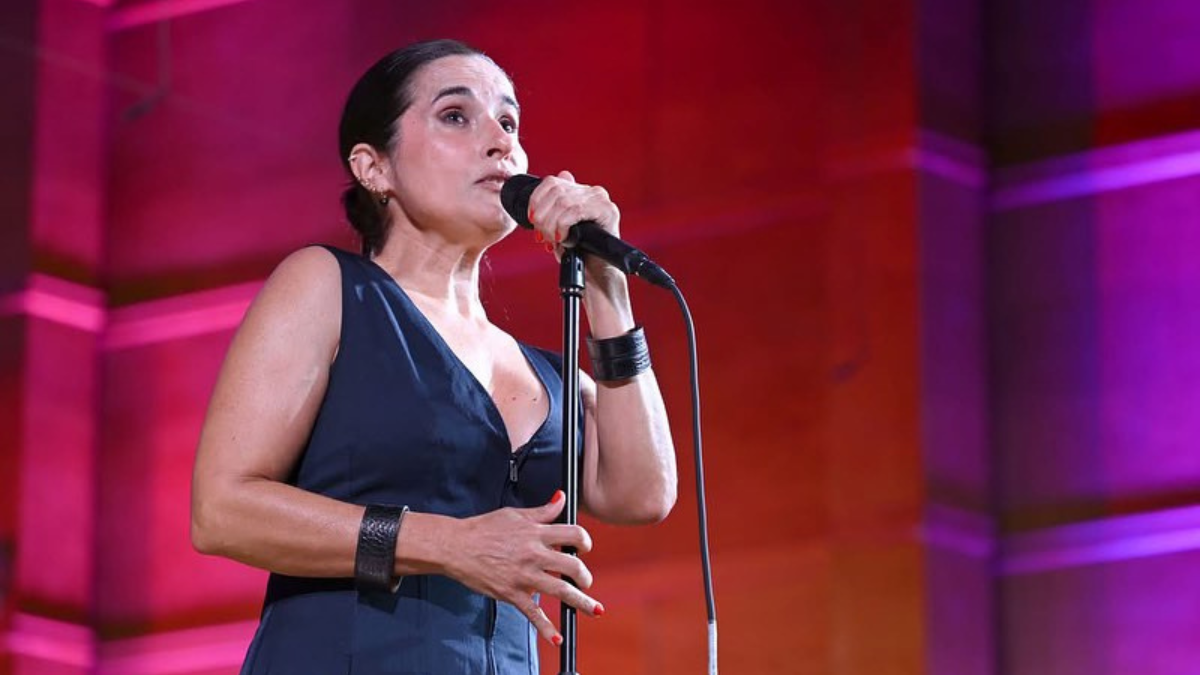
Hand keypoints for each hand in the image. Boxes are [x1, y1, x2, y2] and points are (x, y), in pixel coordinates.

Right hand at [446, 491, 602, 643]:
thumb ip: (543, 511)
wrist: (457, 546)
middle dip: (585, 576)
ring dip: (581, 601)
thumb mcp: (516, 515)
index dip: (585, 541)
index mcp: (536, 533)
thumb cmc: (484, 529)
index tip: (584, 548)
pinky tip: (557, 637)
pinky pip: (533, 613)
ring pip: (561, 591)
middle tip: (585, 580)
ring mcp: (524, 576)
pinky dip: (546, 628)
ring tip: (594, 608)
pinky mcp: (512, 593)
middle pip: (573, 566)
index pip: (574, 535)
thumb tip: (562, 498)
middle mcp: (534, 554)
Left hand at [526, 170, 620, 245]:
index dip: (536, 199)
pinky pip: (576, 211)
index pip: (552, 182)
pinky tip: (563, 238)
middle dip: (542, 216)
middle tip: (541, 236)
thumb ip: (556, 207)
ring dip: (551, 224)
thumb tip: (560, 177)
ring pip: (564, 202)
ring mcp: (601, 200)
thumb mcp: (561, 227)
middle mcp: (592, 192)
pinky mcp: (608, 211)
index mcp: (580, 192)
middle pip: (556, 192)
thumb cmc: (580, 252)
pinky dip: (563, 225)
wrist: (597, 272)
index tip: (531, 218)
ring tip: (551, 240)